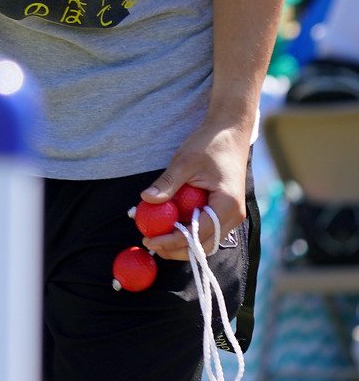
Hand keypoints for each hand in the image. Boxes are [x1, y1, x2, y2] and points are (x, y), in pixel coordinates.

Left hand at [139, 118, 251, 259]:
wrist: (230, 132)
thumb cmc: (210, 144)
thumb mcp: (184, 161)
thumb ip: (167, 183)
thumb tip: (146, 199)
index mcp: (227, 204)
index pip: (198, 233)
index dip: (172, 240)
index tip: (149, 240)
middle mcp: (233, 214)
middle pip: (204, 245)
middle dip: (176, 248)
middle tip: (150, 243)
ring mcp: (231, 214)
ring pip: (206, 240)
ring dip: (181, 243)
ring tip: (155, 238)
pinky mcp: (224, 210)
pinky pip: (206, 229)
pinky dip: (188, 231)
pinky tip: (168, 226)